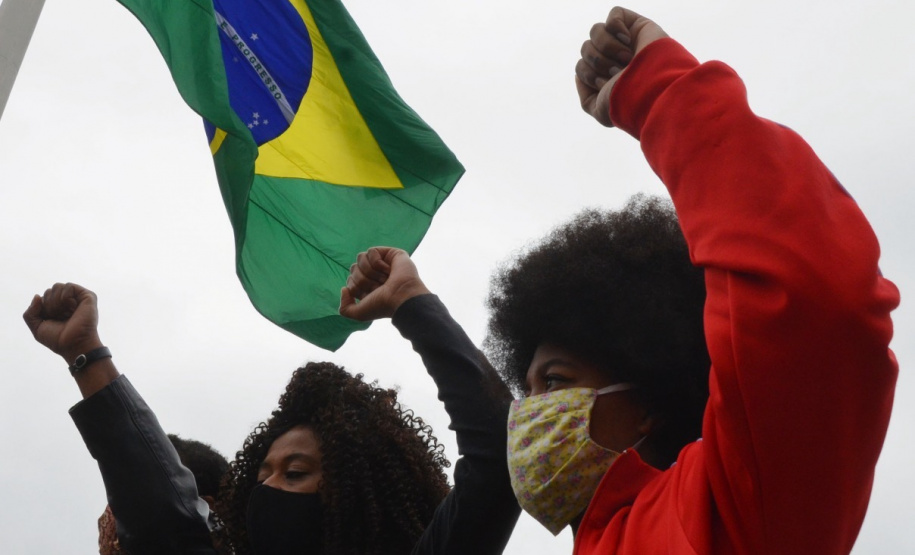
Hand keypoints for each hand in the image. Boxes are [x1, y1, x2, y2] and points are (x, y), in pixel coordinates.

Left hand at [23, 282, 102, 363]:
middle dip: (49, 304)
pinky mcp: (88, 297)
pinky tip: (71, 306)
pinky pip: (69, 286)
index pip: (44, 297)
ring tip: (64, 313)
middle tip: (58, 317)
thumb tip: (37, 296)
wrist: (74, 345)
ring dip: (56, 301)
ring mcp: (78, 299)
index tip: (51, 320)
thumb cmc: (58, 340)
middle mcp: (68, 303)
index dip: (42, 308)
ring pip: (57, 286)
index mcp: (58, 309)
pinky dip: (65, 296)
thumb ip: (30, 312)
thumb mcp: (37, 327)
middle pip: (50, 290)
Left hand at [339, 247, 430, 320]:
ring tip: (384, 279)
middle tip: (378, 287)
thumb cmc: (383, 305)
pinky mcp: (390, 254)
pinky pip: (371, 251)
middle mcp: (374, 275)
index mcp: (368, 287)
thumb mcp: (359, 314)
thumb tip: (344, 289)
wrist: (401, 297)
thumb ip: (344, 308)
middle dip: (363, 280)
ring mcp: (382, 264)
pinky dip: (377, 262)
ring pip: (360, 258)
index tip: (369, 295)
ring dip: (370, 271)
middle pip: (353, 268)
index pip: (350, 280)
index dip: (355, 287)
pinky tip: (389, 270)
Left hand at [575, 6, 667, 125]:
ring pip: (595, 31)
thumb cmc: (628, 101)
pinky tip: (628, 41)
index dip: (589, 75)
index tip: (608, 84)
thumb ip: (586, 97)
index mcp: (606, 75)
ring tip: (626, 58)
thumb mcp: (601, 111)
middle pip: (585, 48)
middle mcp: (614, 58)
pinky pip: (614, 14)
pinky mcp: (637, 25)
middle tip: (618, 71)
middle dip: (598, 62)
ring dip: (606, 47)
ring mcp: (626, 41)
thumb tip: (578, 75)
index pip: (581, 66)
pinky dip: (616, 27)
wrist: (650, 87)